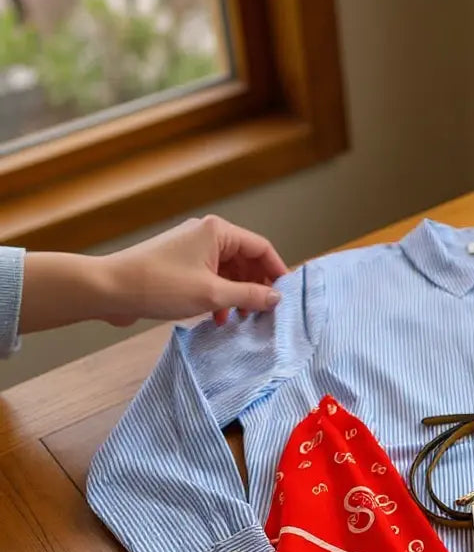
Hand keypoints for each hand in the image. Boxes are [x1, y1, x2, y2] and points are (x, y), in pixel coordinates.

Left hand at [100, 215, 288, 326]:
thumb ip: (249, 296)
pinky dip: (220, 296)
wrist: (111, 289)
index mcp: (217, 231)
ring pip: (229, 271)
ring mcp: (192, 249)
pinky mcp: (180, 264)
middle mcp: (206, 234)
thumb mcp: (213, 295)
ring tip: (240, 319)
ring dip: (238, 295)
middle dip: (257, 287)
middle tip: (263, 313)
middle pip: (246, 260)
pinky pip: (212, 277)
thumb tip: (276, 298)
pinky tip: (219, 317)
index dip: (276, 272)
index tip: (285, 297)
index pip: (261, 248)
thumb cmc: (160, 285)